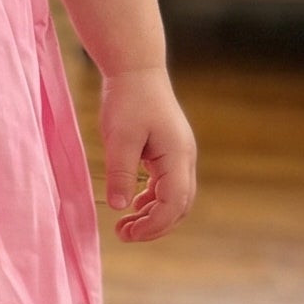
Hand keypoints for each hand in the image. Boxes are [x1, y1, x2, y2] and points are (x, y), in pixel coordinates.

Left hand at [98, 65, 196, 241]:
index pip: (174, 203)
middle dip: (154, 226)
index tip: (128, 233)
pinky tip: (132, 204)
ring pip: (175, 198)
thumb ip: (120, 173)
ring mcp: (180, 155)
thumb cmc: (127, 99)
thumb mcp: (119, 138)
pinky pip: (167, 185)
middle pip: (179, 206)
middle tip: (123, 234)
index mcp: (177, 156)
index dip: (153, 225)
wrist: (136, 69)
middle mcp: (185, 158)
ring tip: (124, 225)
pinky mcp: (170, 152)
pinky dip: (152, 200)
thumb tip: (120, 207)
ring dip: (153, 215)